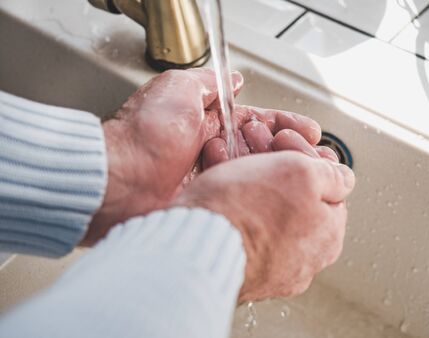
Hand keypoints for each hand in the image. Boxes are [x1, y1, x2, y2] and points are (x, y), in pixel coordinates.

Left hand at [83, 69, 323, 245]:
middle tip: (308, 148)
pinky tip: (276, 187)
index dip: (283, 123)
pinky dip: (261, 190)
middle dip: (288, 147)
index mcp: (205, 122)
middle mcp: (210, 150)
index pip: (255, 120)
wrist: (119, 180)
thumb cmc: (143, 133)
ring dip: (278, 167)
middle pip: (260, 148)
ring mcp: (211, 177)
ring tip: (297, 164)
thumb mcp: (177, 89)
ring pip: (255, 171)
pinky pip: (242, 194)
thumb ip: (208, 82)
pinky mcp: (209, 201)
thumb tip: (232, 80)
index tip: (307, 129)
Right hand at [173, 147, 354, 301]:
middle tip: (253, 143)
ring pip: (267, 210)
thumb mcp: (299, 173)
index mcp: (327, 234)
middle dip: (275, 164)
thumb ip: (331, 174)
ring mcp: (274, 267)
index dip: (303, 154)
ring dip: (252, 179)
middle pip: (295, 197)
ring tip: (228, 159)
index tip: (282, 140)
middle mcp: (306, 257)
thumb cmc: (244, 210)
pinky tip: (222, 190)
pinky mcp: (245, 269)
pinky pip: (245, 228)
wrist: (195, 246)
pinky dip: (236, 206)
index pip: (326, 185)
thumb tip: (343, 177)